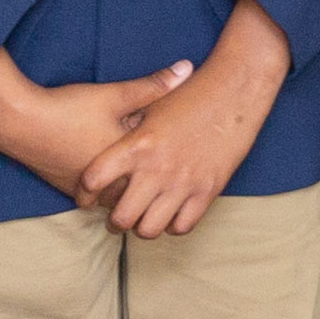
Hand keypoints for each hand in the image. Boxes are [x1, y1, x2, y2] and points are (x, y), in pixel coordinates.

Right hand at [0, 50, 171, 205]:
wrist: (19, 122)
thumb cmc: (70, 109)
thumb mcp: (116, 94)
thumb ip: (154, 85)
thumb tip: (187, 67)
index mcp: (126, 166)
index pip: (159, 176)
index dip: (172, 166)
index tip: (184, 158)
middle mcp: (108, 186)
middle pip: (139, 196)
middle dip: (152, 185)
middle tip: (168, 174)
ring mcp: (85, 191)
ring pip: (116, 200)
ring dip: (126, 189)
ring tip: (141, 177)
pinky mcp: (67, 189)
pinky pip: (94, 199)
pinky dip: (104, 189)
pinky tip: (110, 176)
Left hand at [85, 0, 289, 237]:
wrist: (235, 89)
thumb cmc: (190, 94)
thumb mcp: (152, 105)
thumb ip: (127, 129)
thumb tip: (103, 141)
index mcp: (137, 145)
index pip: (94, 180)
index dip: (84, 193)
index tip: (86, 196)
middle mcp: (156, 169)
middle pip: (121, 217)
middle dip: (115, 221)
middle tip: (118, 216)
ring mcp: (183, 183)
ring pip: (149, 229)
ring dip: (142, 227)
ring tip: (144, 217)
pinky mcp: (207, 191)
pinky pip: (182, 226)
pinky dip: (172, 225)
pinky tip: (171, 213)